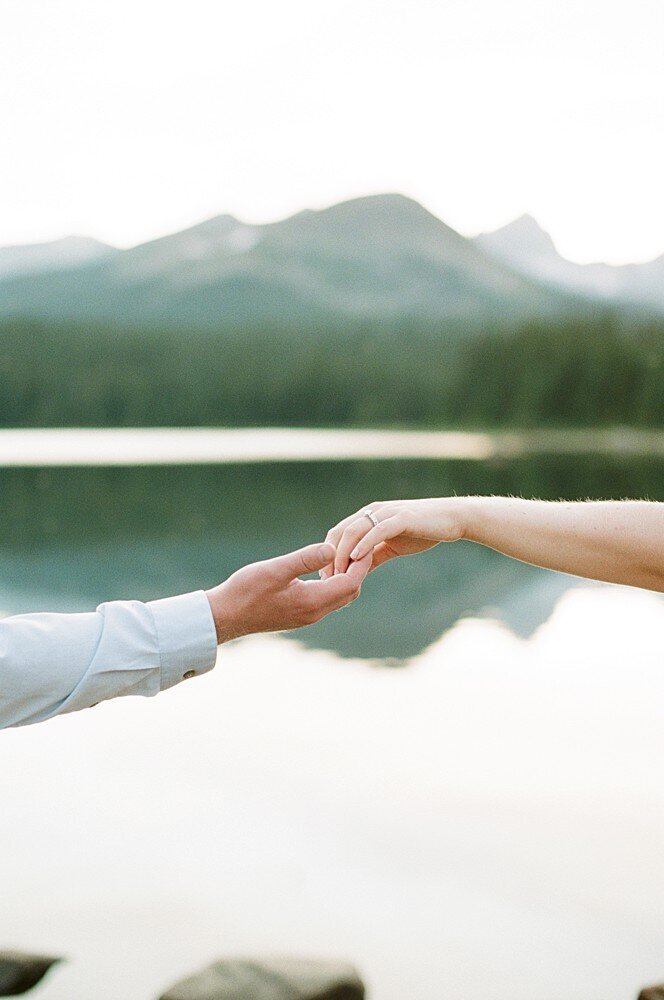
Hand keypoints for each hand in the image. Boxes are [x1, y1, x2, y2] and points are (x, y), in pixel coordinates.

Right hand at [205, 542, 370, 643]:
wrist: (225, 616)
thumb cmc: (246, 591)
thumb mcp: (276, 570)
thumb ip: (305, 559)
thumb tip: (331, 548)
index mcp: (312, 601)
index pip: (351, 583)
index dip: (361, 563)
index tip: (364, 543)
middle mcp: (314, 612)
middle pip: (350, 592)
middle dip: (357, 570)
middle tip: (355, 547)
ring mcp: (307, 616)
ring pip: (339, 598)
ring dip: (345, 578)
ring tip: (340, 555)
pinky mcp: (299, 615)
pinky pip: (326, 600)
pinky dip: (332, 584)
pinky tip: (320, 570)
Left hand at [322, 498, 468, 576]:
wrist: (452, 520)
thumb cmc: (422, 531)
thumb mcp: (391, 546)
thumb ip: (373, 556)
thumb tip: (355, 573)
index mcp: (368, 517)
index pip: (338, 533)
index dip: (328, 554)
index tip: (324, 577)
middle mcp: (373, 512)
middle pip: (340, 531)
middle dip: (330, 556)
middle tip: (326, 580)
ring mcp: (386, 513)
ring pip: (355, 530)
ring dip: (343, 553)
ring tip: (338, 574)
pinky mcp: (401, 518)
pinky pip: (377, 530)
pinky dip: (364, 543)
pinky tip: (356, 558)